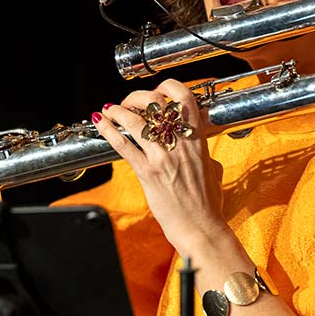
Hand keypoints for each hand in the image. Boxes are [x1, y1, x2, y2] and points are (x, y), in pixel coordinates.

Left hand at [94, 79, 230, 258]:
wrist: (200, 228)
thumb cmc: (208, 204)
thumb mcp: (214, 172)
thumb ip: (206, 156)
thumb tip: (203, 153)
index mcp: (197, 139)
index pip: (184, 98)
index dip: (168, 87)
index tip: (158, 90)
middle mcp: (179, 144)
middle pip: (156, 103)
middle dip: (138, 96)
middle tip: (130, 103)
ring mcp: (162, 157)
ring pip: (136, 121)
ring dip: (119, 110)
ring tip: (111, 109)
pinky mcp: (147, 173)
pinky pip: (123, 145)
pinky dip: (108, 130)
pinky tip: (100, 122)